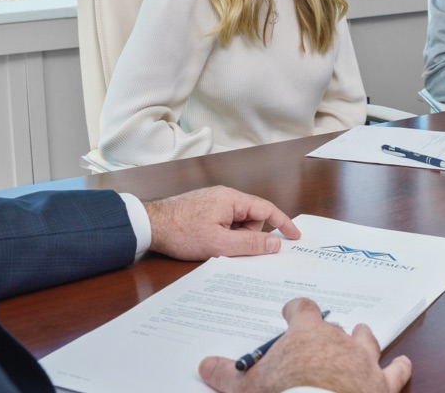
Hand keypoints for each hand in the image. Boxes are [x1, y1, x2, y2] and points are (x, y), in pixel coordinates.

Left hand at [144, 186, 298, 259]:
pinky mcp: (204, 210)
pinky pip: (224, 223)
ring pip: (237, 223)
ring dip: (233, 238)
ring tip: (213, 246)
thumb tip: (275, 243)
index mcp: (232, 199)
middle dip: (247, 237)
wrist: (149, 225)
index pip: (266, 209)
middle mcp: (225, 196)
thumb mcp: (219, 244)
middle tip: (230, 249)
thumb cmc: (181, 232)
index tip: (295, 236)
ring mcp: (213, 202)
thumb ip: (250, 245)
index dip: (283, 223)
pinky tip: (209, 243)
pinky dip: (223, 235)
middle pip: (251, 218)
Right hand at [198, 297, 412, 392]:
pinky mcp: (381, 384)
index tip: (290, 314)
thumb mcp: (247, 387)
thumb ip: (227, 374)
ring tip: (360, 334)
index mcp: (306, 333)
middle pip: (334, 325)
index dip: (296, 310)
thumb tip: (206, 366)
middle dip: (328, 331)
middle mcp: (338, 339)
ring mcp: (362, 360)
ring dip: (363, 337)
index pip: (303, 309)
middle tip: (319, 340)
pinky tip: (404, 364)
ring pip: (366, 339)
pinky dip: (400, 367)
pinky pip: (396, 371)